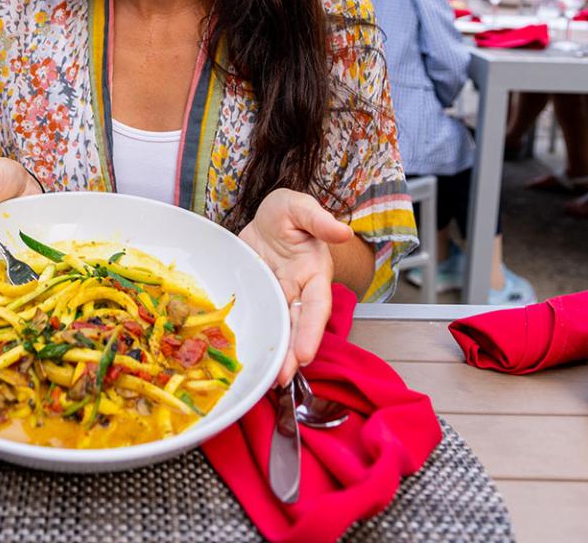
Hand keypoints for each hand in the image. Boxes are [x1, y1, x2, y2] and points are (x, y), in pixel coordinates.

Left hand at [238, 189, 353, 385]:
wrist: (266, 217)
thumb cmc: (288, 213)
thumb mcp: (299, 207)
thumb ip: (318, 219)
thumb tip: (342, 230)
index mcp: (313, 272)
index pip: (315, 305)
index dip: (311, 330)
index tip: (304, 354)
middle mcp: (298, 291)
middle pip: (297, 326)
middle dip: (291, 354)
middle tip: (281, 379)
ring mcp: (277, 297)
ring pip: (279, 329)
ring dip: (275, 354)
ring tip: (266, 381)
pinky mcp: (258, 299)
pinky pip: (258, 320)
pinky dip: (256, 338)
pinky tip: (246, 359)